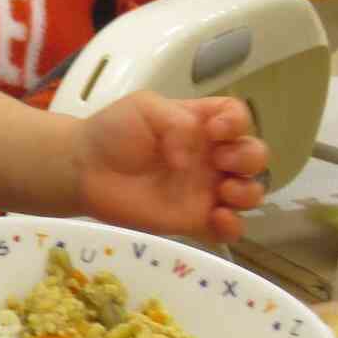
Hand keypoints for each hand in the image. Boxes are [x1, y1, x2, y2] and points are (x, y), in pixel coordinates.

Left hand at [71, 94, 267, 243]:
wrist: (84, 168)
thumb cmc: (114, 131)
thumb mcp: (145, 107)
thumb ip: (176, 121)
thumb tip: (189, 159)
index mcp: (202, 124)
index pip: (239, 118)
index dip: (237, 123)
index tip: (214, 131)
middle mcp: (210, 157)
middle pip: (254, 156)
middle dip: (248, 158)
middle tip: (219, 162)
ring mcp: (204, 190)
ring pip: (250, 193)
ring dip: (248, 191)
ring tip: (223, 191)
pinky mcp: (193, 220)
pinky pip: (228, 230)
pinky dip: (233, 226)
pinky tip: (217, 217)